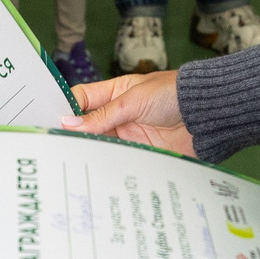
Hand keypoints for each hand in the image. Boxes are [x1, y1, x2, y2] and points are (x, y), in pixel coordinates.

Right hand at [61, 70, 195, 154]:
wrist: (206, 114)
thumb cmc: (175, 94)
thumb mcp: (133, 100)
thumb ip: (102, 115)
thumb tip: (71, 123)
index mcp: (115, 93)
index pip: (82, 100)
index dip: (67, 110)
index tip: (53, 121)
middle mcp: (119, 114)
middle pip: (88, 126)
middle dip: (74, 134)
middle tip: (58, 143)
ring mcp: (128, 134)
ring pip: (100, 144)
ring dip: (90, 150)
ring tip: (75, 156)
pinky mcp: (139, 152)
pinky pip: (117, 159)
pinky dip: (107, 163)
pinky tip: (97, 166)